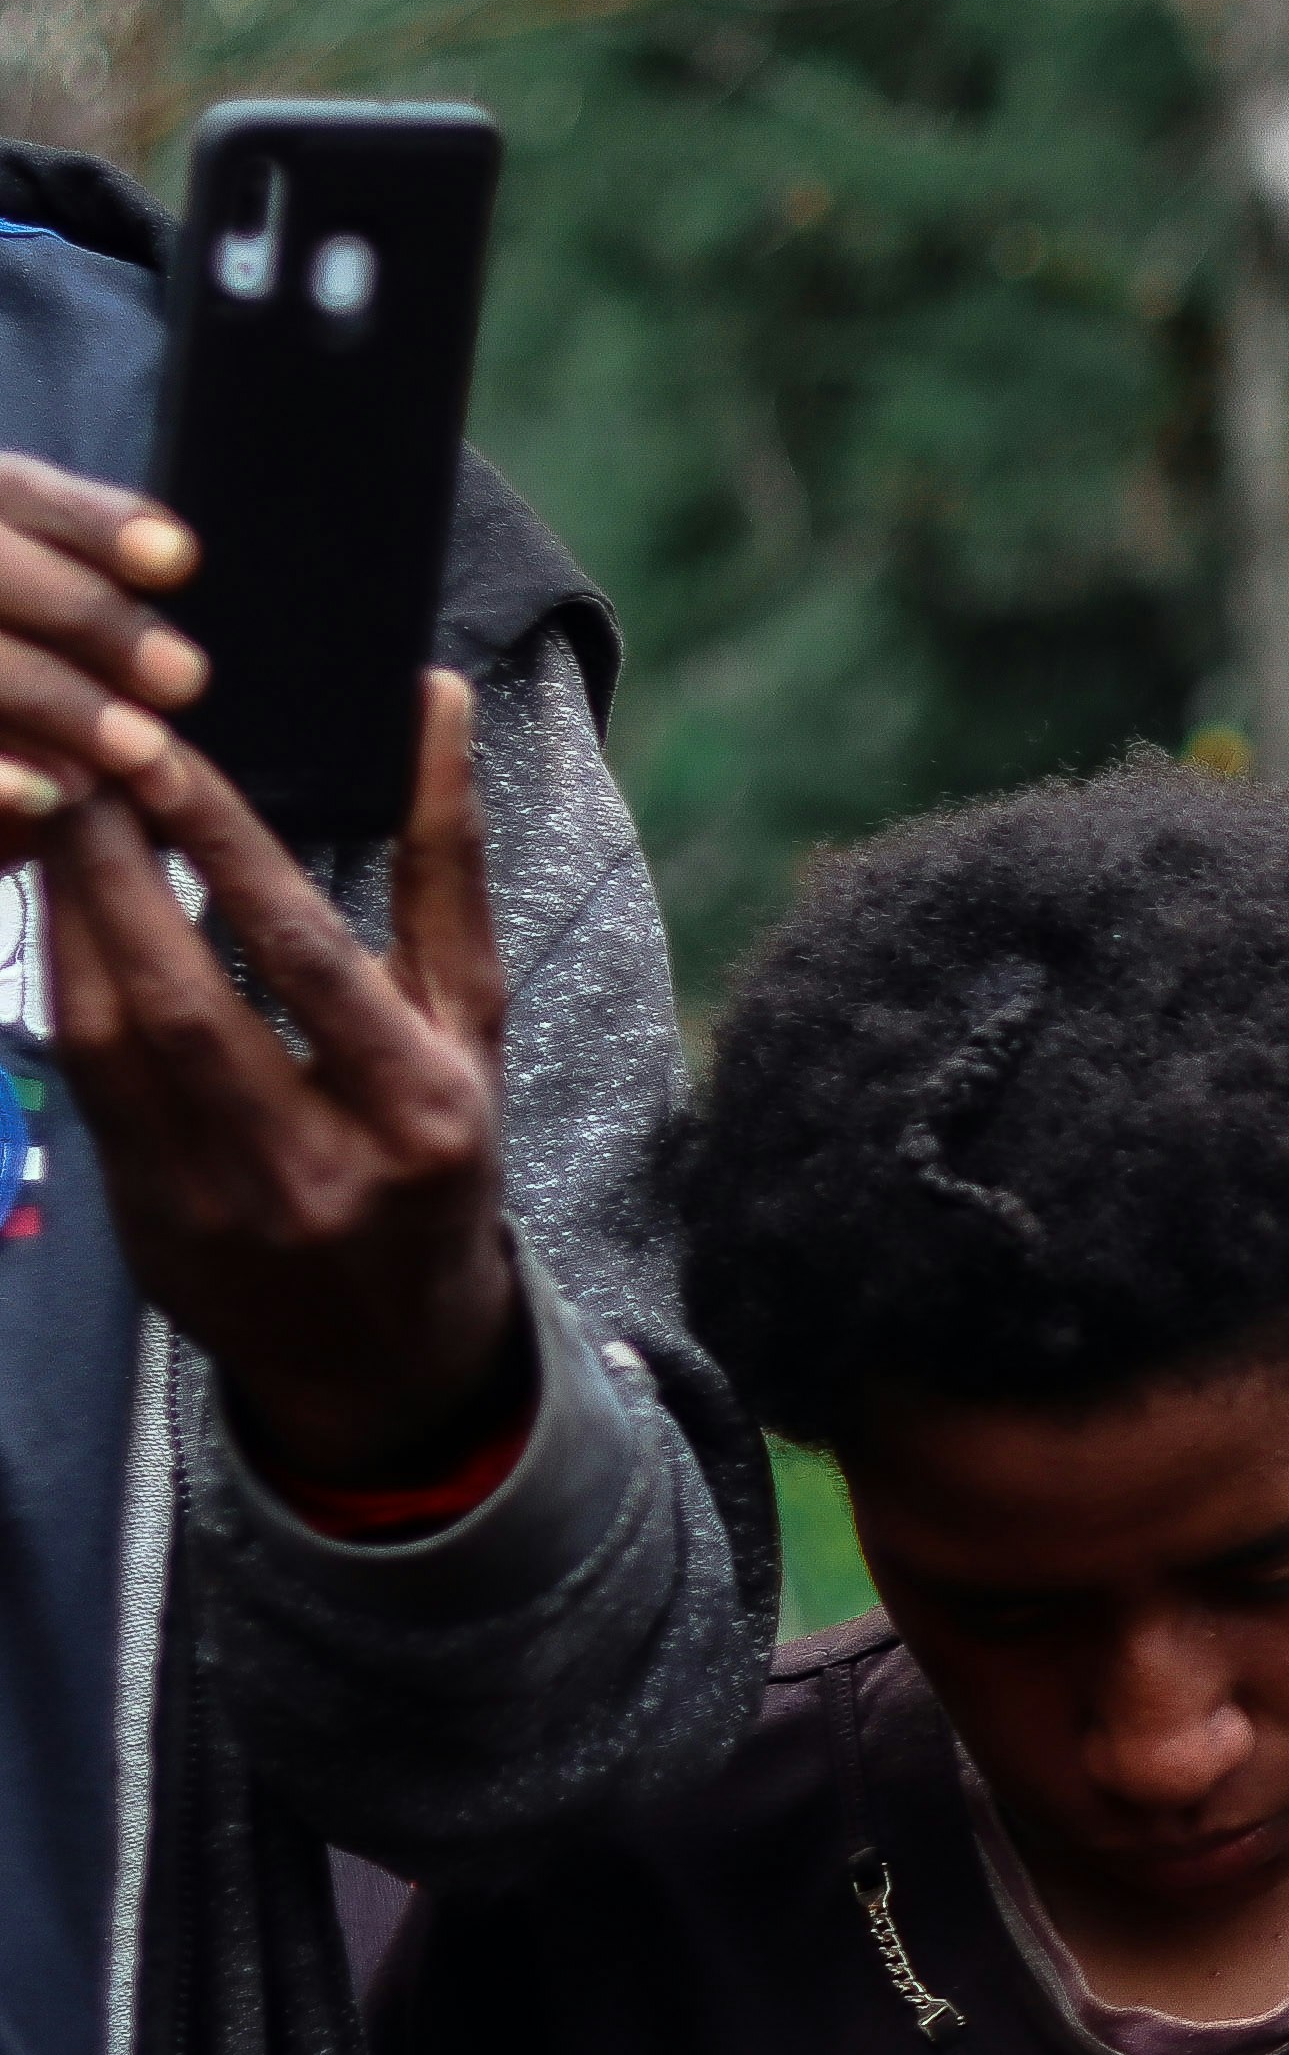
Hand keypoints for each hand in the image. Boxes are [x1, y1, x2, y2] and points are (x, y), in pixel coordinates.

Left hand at [0, 456, 523, 1491]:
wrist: (384, 1352)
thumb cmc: (436, 1155)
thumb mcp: (469, 1027)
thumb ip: (445, 868)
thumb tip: (434, 702)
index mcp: (424, 1113)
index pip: (304, 956)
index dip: (221, 846)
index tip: (163, 751)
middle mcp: (323, 1167)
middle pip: (186, 997)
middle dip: (112, 869)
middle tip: (69, 760)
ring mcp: (224, 1205)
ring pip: (113, 1039)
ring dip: (67, 916)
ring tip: (52, 815)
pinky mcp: (148, 1223)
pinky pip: (83, 1082)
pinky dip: (62, 981)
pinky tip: (56, 908)